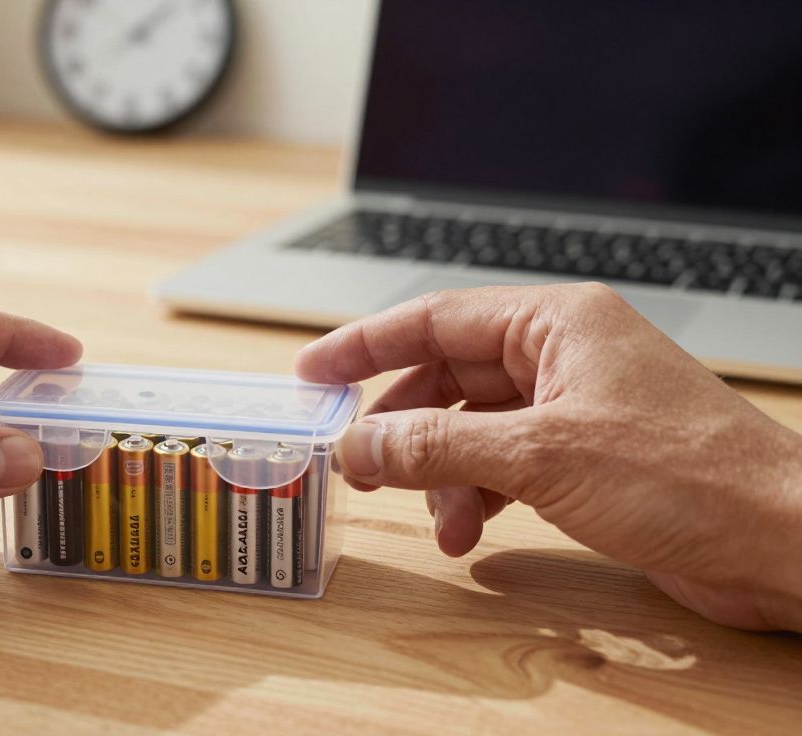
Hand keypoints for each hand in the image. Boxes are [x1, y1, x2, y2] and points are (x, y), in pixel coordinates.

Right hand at [296, 283, 801, 630]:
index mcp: (555, 322)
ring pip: (472, 427)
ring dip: (439, 474)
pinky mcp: (590, 456)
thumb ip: (438, 446)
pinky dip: (475, 495)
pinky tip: (469, 531)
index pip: (434, 317)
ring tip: (433, 520)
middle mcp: (563, 354)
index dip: (364, 345)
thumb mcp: (540, 455)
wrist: (782, 540)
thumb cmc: (688, 477)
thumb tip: (360, 443)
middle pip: (448, 374)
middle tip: (355, 459)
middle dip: (400, 423)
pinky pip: (503, 463)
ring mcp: (577, 406)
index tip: (311, 371)